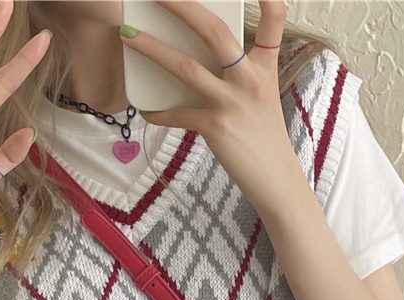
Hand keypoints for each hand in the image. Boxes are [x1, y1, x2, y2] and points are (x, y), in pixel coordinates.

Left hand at [119, 0, 298, 211]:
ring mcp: (232, 103)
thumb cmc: (264, 138)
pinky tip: (145, 111)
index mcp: (265, 68)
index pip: (274, 20)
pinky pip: (178, 114)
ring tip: (128, 35)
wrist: (275, 179)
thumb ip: (240, 75)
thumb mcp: (262, 98)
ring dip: (152, 48)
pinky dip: (158, 112)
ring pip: (186, 67)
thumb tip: (201, 60)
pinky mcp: (216, 127)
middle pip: (215, 31)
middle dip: (182, 6)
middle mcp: (250, 80)